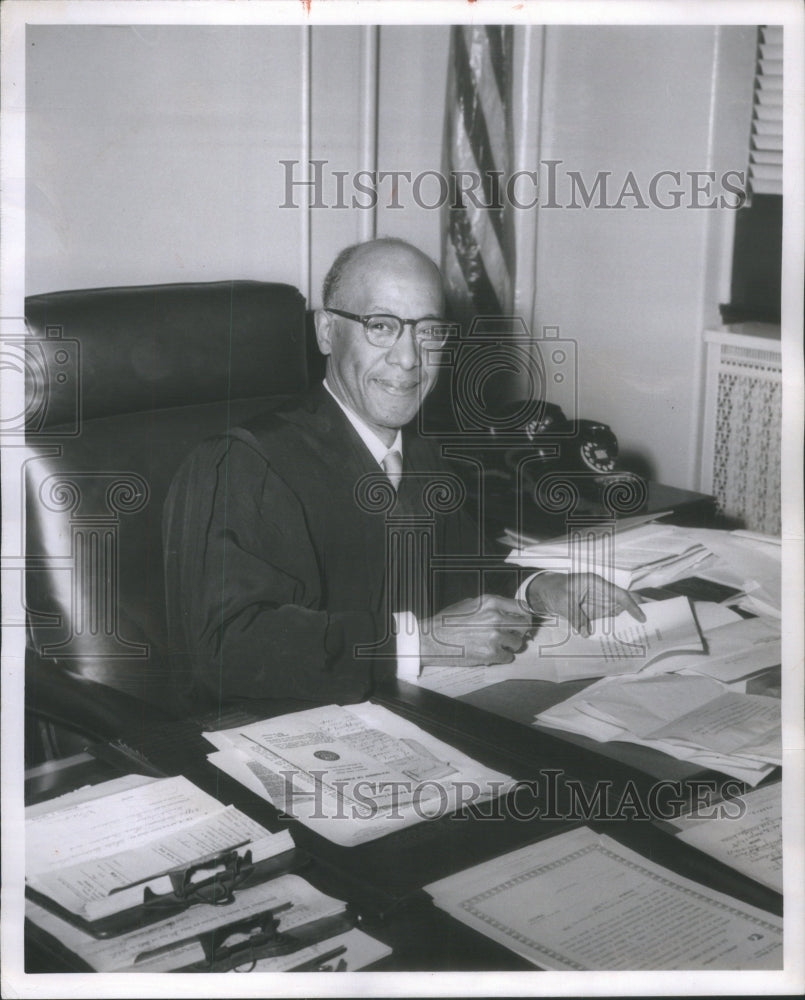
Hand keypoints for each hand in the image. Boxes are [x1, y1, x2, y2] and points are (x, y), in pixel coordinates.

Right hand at [419, 595, 533, 667]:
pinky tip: (491, 653)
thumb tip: (506, 613)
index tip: (521, 620)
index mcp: (490, 602)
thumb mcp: (469, 604)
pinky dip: (502, 657)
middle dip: (520, 630)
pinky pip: (508, 657)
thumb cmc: (447, 622)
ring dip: (511, 645)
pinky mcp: (490, 654)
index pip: (521, 607)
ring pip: (518, 643)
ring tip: (498, 645)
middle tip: (512, 634)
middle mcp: (495, 617)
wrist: (432, 639)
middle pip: (524, 625)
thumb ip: (490, 607)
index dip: (523, 615)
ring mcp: (494, 636)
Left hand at [526, 572, 644, 636]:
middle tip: (655, 623)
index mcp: (595, 583)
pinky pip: (609, 617)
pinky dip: (617, 625)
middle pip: (624, 600)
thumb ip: (577, 617)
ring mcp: (599, 601)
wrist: (543, 592)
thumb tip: (586, 633)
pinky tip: (626, 635)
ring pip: (619, 610)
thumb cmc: (553, 590)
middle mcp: (601, 591)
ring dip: (629, 620)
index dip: (632, 605)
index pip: (618, 594)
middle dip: (638, 609)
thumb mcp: (564, 602)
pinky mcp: (595, 610)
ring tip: (644, 632)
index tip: (642, 617)